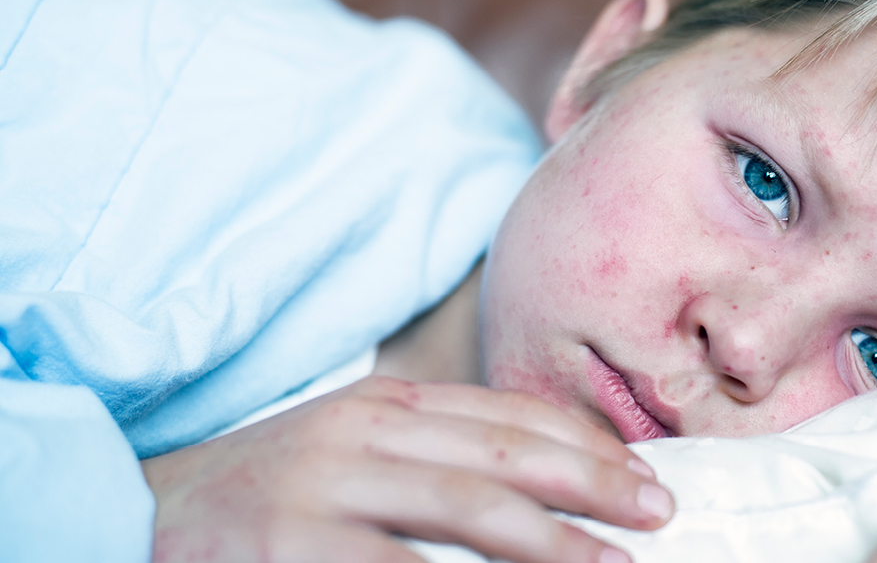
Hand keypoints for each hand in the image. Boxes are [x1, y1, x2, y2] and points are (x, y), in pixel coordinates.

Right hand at [141, 375, 672, 562]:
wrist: (148, 506)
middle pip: (503, 455)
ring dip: (552, 540)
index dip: (584, 442)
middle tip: (657, 512)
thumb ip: (437, 453)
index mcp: (387, 402)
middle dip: (591, 484)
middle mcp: (364, 432)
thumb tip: (533, 481)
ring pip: (465, 508)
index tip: (642, 472)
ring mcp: (326, 487)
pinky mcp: (292, 545)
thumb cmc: (272, 486)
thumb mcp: (358, 447)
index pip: (508, 413)